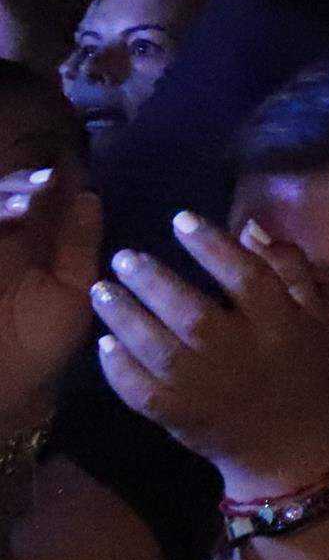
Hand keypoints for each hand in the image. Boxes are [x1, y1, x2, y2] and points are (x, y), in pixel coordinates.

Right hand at [0, 168, 97, 433]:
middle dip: (24, 184)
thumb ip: (78, 244)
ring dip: (5, 198)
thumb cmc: (42, 343)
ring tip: (30, 199)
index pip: (37, 200)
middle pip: (7, 196)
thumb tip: (89, 195)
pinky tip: (13, 218)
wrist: (5, 389)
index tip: (70, 170)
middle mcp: (4, 241)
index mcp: (30, 243)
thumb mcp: (71, 289)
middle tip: (47, 179)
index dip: (51, 182)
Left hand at [92, 211, 328, 498]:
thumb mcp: (314, 319)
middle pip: (190, 311)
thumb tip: (254, 227)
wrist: (294, 453)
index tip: (180, 219)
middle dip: (153, 280)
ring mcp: (208, 390)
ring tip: (101, 291)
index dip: (211, 245)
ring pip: (158, 349)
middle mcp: (243, 355)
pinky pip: (142, 391)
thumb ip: (290, 271)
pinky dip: (119, 369)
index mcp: (281, 327)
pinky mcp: (182, 419)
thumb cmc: (307, 376)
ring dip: (125, 317)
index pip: (246, 276)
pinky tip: (104, 345)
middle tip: (124, 256)